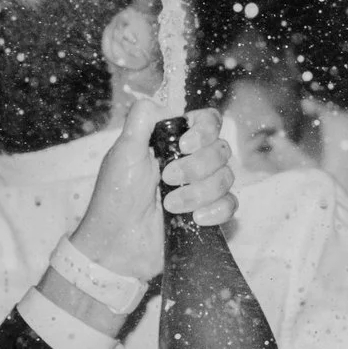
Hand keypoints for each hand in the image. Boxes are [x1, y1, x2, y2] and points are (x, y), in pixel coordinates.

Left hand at [69, 99, 236, 282]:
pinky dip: (215, 211)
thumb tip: (167, 104)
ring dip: (199, 192)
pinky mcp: (209, 215)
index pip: (209, 121)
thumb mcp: (122, 151)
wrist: (117, 244)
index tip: (185, 145)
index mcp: (173, 142)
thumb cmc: (115, 197)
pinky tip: (195, 219)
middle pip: (221, 149)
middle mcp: (192, 162)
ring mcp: (202, 189)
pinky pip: (231, 204)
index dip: (204, 130)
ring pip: (227, 177)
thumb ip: (143, 118)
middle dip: (196, 166)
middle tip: (167, 179)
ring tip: (170, 204)